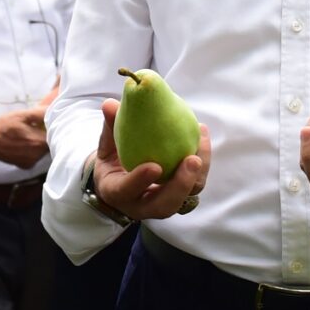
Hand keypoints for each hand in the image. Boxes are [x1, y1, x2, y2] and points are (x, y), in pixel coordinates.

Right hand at [0, 106, 49, 167]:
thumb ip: (40, 114)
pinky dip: (34, 150)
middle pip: (51, 144)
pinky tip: (25, 144)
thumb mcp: (22, 115)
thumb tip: (53, 111)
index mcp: (38, 141)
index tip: (49, 123)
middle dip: (47, 135)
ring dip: (41, 143)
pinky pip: (36, 157)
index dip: (55, 128)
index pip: (56, 135)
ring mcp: (32, 162)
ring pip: (44, 151)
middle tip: (38, 128)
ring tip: (30, 135)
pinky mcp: (27, 165)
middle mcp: (37, 155)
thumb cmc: (4, 126)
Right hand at [93, 99, 210, 221]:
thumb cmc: (112, 162)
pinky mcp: (179, 196)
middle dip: (181, 184)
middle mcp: (141, 206)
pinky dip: (203, 164)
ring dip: (197, 172)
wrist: (122, 181)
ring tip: (201, 141)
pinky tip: (202, 136)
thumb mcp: (106, 147)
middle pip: (165, 205)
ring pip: (186, 197)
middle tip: (192, 159)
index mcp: (116, 193)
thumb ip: (110, 128)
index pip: (127, 191)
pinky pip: (194, 185)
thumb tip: (110, 104)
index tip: (154, 165)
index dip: (140, 180)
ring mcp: (162, 204)